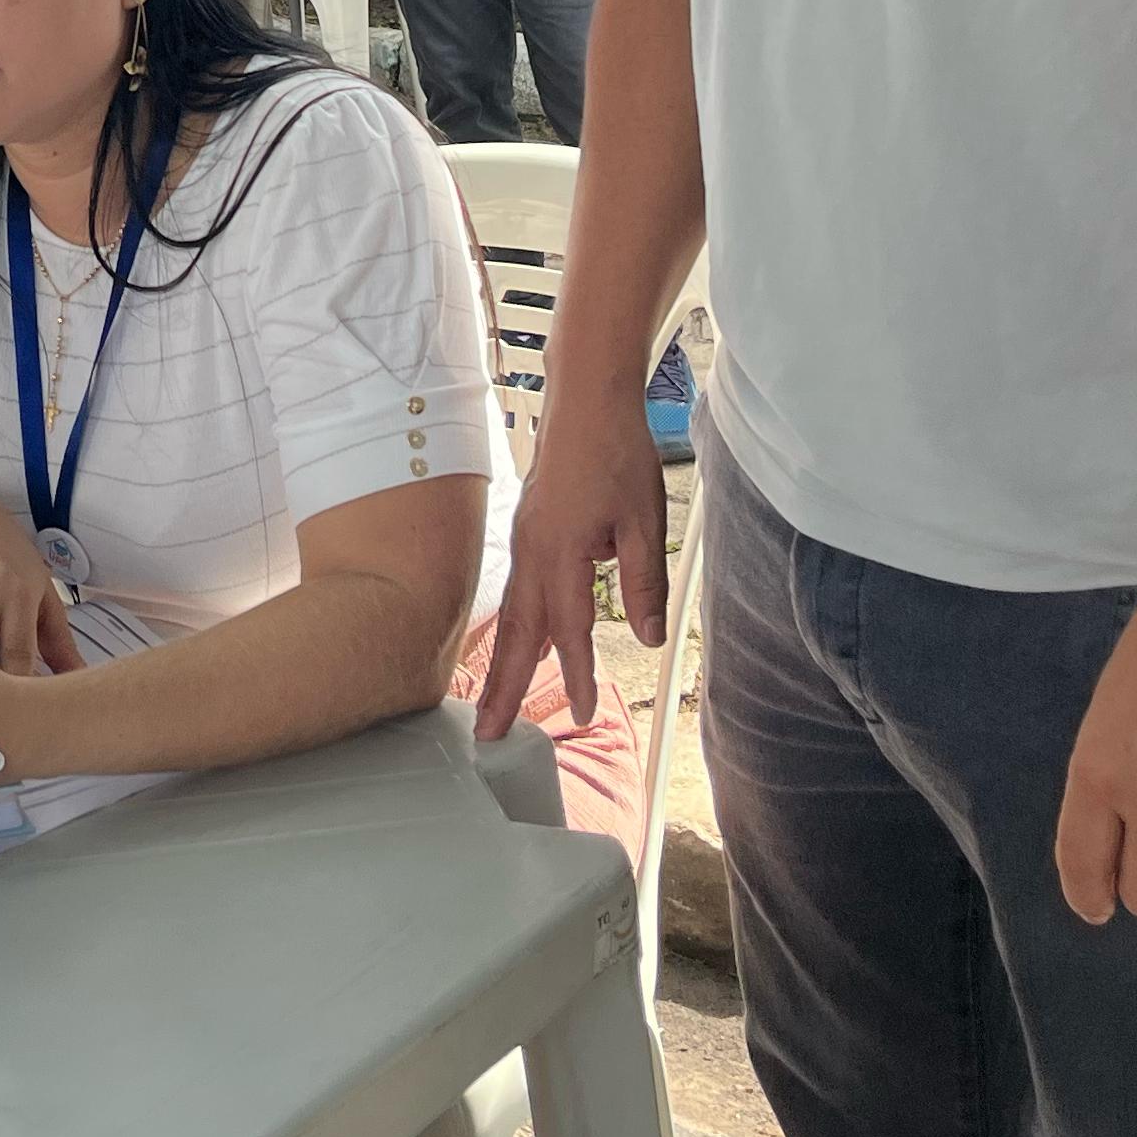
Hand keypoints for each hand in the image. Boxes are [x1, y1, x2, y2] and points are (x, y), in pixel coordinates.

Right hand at [470, 382, 664, 738]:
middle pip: (518, 634)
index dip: (576, 674)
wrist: (586, 401)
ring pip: (511, 616)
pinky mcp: (526, 531)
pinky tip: (517, 645)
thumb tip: (647, 636)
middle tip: (488, 735)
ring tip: (491, 705)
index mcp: (563, 552)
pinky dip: (511, 628)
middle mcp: (533, 552)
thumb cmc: (617, 453)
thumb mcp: (646, 522)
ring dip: (501, 664)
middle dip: (503, 688)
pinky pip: (515, 592)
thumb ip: (644, 584)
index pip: (570, 629)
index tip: (577, 713)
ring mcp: (524, 542)